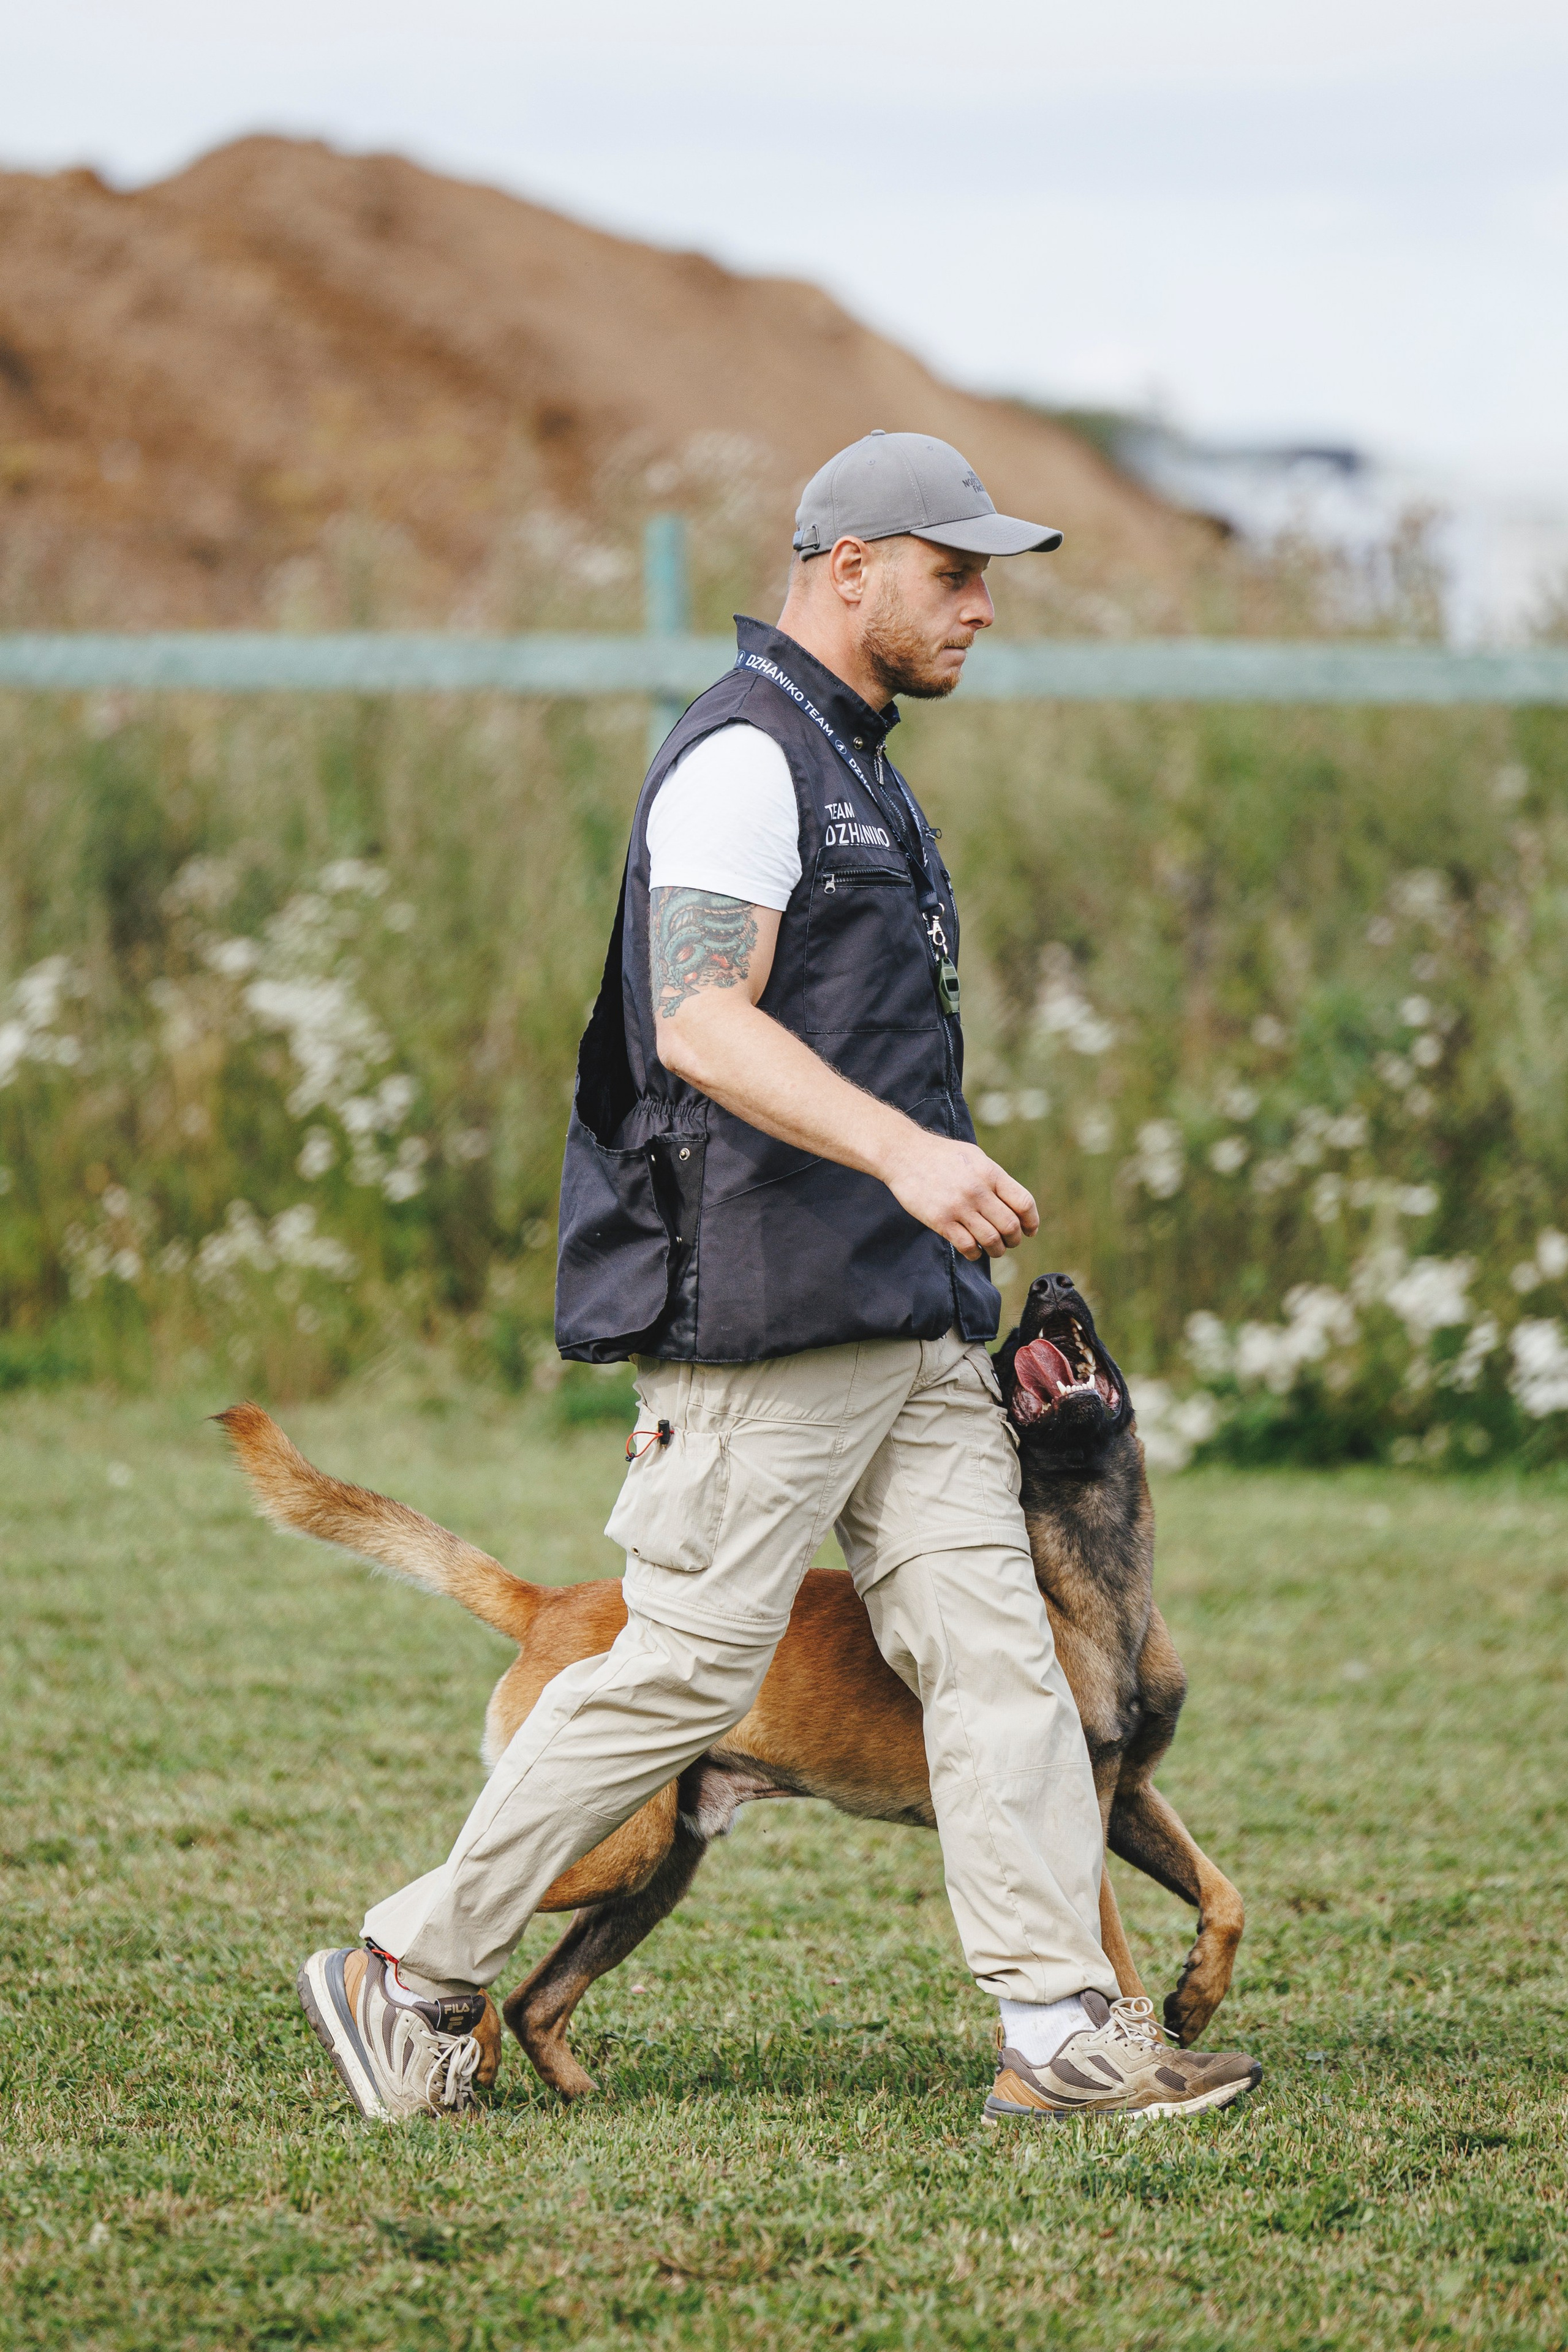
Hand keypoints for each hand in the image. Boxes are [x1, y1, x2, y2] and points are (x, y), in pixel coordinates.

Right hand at [879, 1129, 1038, 1260]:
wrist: (904, 1154)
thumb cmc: (941, 1156)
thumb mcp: (975, 1157)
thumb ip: (995, 1178)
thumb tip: (1014, 1204)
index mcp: (990, 1173)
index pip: (1023, 1203)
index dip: (1031, 1221)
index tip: (1030, 1230)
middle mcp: (978, 1190)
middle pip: (1010, 1226)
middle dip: (1014, 1239)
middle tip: (1010, 1241)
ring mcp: (959, 1206)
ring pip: (991, 1240)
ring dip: (997, 1250)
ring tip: (994, 1249)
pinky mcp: (940, 1220)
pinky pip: (967, 1246)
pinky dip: (975, 1254)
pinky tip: (973, 1251)